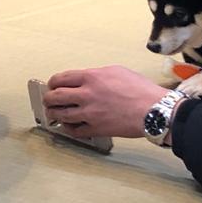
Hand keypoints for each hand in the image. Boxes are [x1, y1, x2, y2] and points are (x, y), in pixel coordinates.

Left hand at [44, 65, 166, 137]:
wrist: (154, 110)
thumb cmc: (140, 89)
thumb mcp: (116, 71)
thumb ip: (96, 74)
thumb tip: (85, 79)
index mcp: (91, 77)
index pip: (60, 79)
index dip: (52, 83)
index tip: (52, 85)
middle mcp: (86, 95)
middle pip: (55, 97)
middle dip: (48, 99)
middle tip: (48, 100)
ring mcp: (90, 113)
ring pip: (61, 115)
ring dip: (54, 114)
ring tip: (53, 113)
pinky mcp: (96, 129)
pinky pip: (75, 131)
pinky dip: (68, 129)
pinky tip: (68, 126)